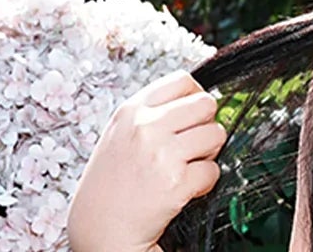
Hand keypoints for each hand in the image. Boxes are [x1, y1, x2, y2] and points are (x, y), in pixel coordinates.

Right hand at [67, 71, 225, 251]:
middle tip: (195, 144)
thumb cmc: (108, 187)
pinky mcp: (175, 182)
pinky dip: (206, 182)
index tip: (194, 114)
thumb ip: (150, 113)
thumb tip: (194, 100)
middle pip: (205, 103)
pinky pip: (213, 171)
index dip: (195, 96)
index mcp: (131, 110)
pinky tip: (188, 189)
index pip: (182, 80)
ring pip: (215, 134)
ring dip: (209, 153)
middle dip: (206, 124)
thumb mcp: (119, 135)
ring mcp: (161, 153)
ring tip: (190, 167)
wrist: (97, 233)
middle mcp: (146, 127)